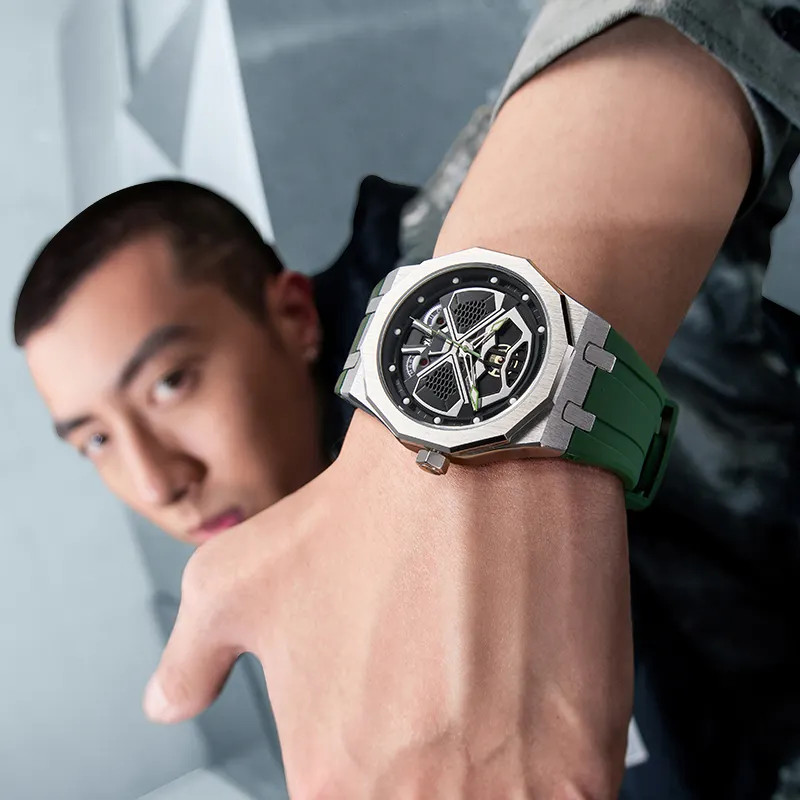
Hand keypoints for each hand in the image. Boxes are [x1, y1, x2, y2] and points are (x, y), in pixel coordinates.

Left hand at [144, 411, 632, 798]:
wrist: (480, 458)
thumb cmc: (364, 516)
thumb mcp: (233, 578)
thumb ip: (191, 658)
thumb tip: (168, 702)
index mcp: (330, 779)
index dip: (365, 775)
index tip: (389, 736)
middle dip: (433, 776)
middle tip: (444, 707)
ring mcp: (506, 795)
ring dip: (493, 777)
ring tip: (492, 702)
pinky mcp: (581, 773)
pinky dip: (550, 774)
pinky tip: (539, 710)